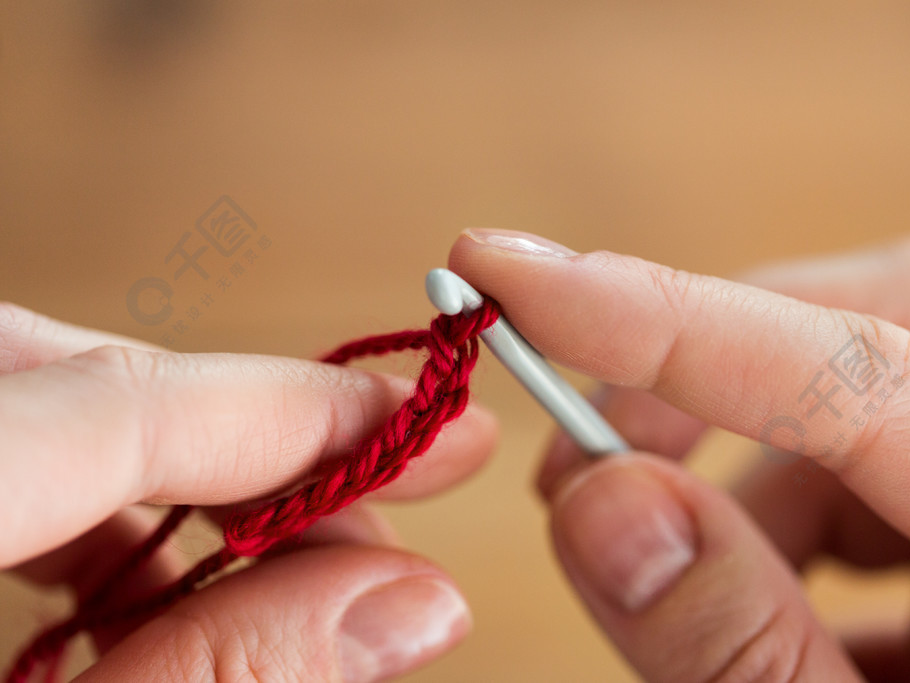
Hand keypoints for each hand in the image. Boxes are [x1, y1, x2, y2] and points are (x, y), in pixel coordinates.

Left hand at [0, 305, 495, 680]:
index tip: (423, 426)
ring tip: (308, 549)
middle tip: (383, 487)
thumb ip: (224, 676)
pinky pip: (15, 466)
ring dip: (194, 474)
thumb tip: (405, 601)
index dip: (291, 410)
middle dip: (253, 429)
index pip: (117, 403)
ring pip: (54, 411)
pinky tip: (184, 578)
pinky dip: (113, 516)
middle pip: (80, 377)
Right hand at [450, 229, 909, 681]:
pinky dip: (788, 525)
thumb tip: (601, 505)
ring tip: (679, 607)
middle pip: (896, 324)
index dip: (669, 318)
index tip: (507, 271)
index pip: (870, 372)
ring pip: (872, 402)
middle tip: (572, 460)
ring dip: (743, 479)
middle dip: (704, 368)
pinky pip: (882, 475)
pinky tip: (774, 630)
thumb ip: (741, 658)